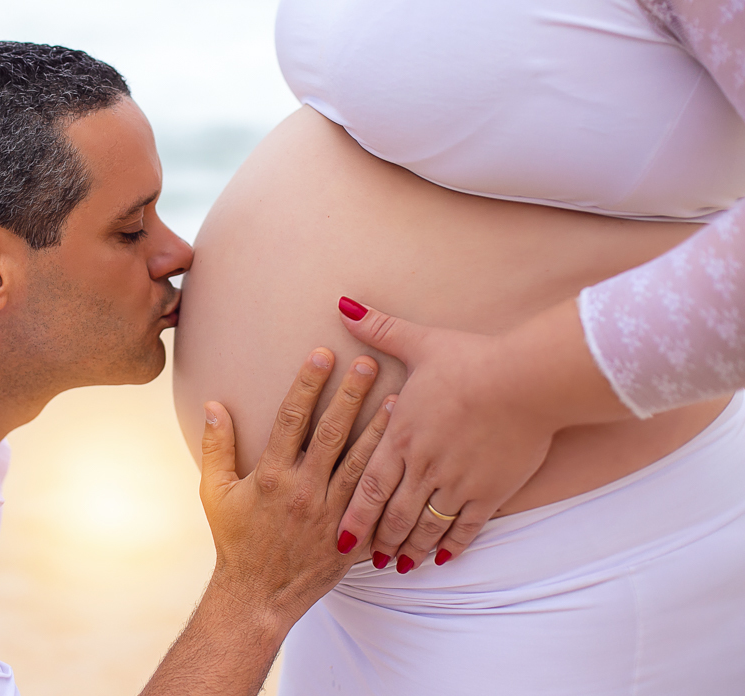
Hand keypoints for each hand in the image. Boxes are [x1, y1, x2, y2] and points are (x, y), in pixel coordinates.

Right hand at [199, 348, 393, 630]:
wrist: (258, 596)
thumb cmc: (235, 541)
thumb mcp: (215, 492)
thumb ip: (215, 446)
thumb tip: (213, 404)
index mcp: (271, 476)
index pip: (291, 419)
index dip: (307, 384)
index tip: (321, 354)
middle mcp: (304, 491)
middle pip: (332, 433)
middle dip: (350, 394)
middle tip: (367, 362)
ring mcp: (331, 515)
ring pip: (361, 463)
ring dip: (380, 429)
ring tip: (399, 397)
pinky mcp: (350, 537)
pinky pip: (376, 502)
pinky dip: (392, 476)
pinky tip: (406, 454)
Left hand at [335, 296, 630, 571]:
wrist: (527, 380)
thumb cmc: (472, 359)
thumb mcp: (420, 342)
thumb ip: (379, 329)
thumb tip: (343, 303)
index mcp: (401, 435)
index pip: (366, 486)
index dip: (353, 515)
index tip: (341, 537)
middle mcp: (423, 465)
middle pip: (393, 514)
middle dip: (378, 540)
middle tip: (367, 560)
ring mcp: (457, 483)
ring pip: (425, 527)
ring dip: (409, 549)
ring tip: (399, 566)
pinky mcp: (490, 491)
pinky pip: (466, 528)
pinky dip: (452, 545)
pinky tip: (443, 558)